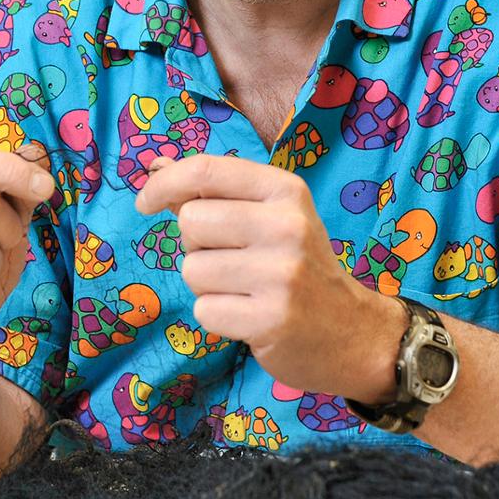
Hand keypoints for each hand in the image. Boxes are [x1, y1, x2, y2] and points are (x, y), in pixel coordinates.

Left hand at [136, 154, 403, 400]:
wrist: (353, 332)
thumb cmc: (299, 267)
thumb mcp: (268, 217)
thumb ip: (213, 192)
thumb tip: (156, 166)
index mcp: (285, 190)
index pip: (204, 171)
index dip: (163, 184)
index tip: (145, 202)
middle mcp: (286, 226)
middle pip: (190, 222)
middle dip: (196, 244)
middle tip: (230, 259)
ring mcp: (281, 274)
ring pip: (192, 269)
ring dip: (206, 285)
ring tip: (243, 290)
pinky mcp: (271, 319)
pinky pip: (203, 310)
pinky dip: (217, 316)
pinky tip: (248, 315)